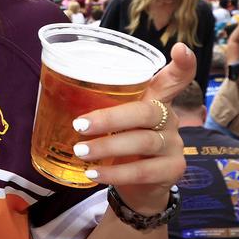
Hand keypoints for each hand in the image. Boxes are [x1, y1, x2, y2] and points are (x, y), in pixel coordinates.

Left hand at [73, 43, 193, 212]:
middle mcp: (170, 120)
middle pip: (146, 112)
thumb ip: (102, 106)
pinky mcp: (173, 170)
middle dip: (111, 118)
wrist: (139, 189)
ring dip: (107, 147)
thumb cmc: (122, 146)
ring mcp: (174, 145)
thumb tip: (57, 91)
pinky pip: (143, 171)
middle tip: (79, 125)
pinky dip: (114, 173)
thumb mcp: (115, 124)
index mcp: (156, 101)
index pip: (174, 79)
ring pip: (143, 142)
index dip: (181, 65)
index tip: (179, 48)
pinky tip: (94, 174)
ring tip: (79, 151)